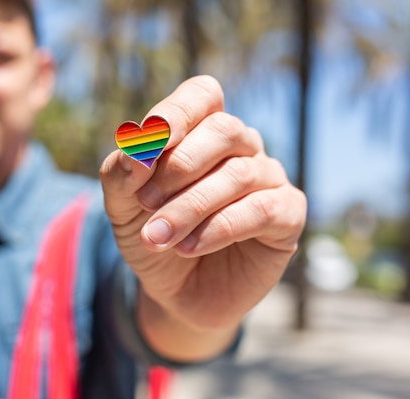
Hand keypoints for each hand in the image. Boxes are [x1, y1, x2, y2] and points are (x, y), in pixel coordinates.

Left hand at [100, 75, 306, 360]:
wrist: (175, 291)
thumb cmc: (153, 235)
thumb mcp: (122, 206)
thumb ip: (121, 175)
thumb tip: (135, 152)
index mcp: (202, 132)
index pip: (202, 96)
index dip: (176, 114)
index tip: (146, 146)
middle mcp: (241, 147)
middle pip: (224, 129)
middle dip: (179, 167)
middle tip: (145, 204)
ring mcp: (268, 178)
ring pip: (239, 174)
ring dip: (189, 207)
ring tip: (156, 237)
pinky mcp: (288, 215)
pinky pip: (262, 210)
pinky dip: (220, 228)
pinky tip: (189, 247)